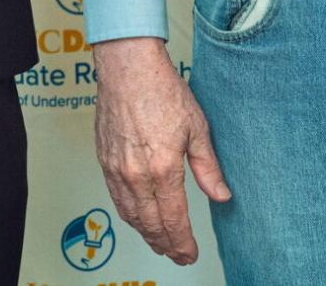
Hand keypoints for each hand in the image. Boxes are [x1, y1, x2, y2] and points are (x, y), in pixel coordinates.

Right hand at [92, 36, 232, 264]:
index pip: (174, 220)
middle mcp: (136, 176)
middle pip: (151, 225)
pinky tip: (139, 218)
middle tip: (178, 255)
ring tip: (161, 244)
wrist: (128, 69)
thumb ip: (208, 167)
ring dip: (147, 234)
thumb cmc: (163, 91)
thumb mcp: (197, 128)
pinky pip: (117, 200)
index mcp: (163, 169)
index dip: (183, 243)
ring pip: (131, 216)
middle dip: (166, 245)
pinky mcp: (104, 162)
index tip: (190, 254)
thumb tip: (221, 195)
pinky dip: (130, 216)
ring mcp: (117, 171)